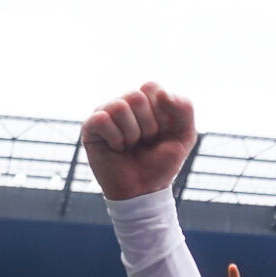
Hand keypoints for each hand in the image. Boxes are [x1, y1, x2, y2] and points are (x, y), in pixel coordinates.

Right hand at [81, 82, 197, 201]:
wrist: (144, 189)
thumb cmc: (162, 162)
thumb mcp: (185, 135)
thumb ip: (184, 108)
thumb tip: (161, 93)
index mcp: (145, 101)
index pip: (151, 87)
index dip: (161, 113)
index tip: (161, 132)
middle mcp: (124, 103)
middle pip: (136, 96)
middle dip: (148, 125)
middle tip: (145, 141)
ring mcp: (105, 113)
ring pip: (120, 106)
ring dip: (132, 134)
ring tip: (131, 145)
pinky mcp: (90, 127)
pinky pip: (103, 119)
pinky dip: (116, 138)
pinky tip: (117, 148)